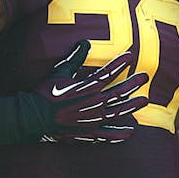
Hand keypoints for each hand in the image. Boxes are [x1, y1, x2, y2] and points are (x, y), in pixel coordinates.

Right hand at [33, 41, 149, 142]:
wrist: (33, 118)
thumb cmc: (45, 93)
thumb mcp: (59, 73)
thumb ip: (74, 59)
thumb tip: (85, 42)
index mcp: (87, 88)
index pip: (108, 73)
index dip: (119, 63)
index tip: (130, 55)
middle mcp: (93, 104)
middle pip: (119, 92)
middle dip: (133, 83)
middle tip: (145, 76)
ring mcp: (92, 120)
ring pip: (118, 112)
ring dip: (132, 106)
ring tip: (144, 100)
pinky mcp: (88, 133)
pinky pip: (107, 135)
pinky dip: (119, 134)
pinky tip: (130, 132)